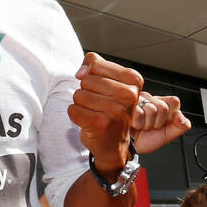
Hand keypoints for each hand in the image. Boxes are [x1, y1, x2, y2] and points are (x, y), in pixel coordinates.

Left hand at [69, 52, 189, 173]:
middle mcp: (128, 94)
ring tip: (95, 113)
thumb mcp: (109, 81)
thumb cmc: (110, 110)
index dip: (91, 75)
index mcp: (133, 80)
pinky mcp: (100, 124)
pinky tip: (89, 121)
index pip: (95, 63)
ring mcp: (115, 110)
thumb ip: (95, 65)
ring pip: (79, 95)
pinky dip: (76, 115)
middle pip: (86, 80)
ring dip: (82, 105)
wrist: (114, 144)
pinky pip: (73, 110)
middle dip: (87, 92)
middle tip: (99, 105)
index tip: (102, 89)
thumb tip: (81, 71)